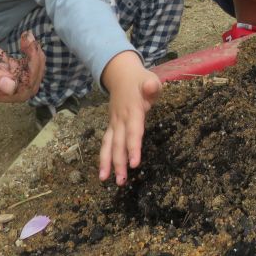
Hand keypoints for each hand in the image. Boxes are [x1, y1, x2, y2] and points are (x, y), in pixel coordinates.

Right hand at [0, 7, 43, 101]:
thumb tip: (11, 87)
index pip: (17, 93)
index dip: (31, 75)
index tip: (29, 50)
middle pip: (22, 87)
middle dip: (35, 68)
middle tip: (32, 43)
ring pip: (20, 76)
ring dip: (31, 59)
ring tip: (29, 38)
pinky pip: (12, 65)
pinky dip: (24, 54)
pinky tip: (24, 38)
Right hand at [98, 52, 160, 184]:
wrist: (121, 75)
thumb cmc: (140, 80)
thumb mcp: (150, 79)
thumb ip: (152, 86)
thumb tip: (151, 88)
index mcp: (132, 110)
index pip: (133, 131)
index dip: (133, 147)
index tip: (134, 163)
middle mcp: (120, 119)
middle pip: (119, 143)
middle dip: (119, 162)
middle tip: (121, 181)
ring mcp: (114, 123)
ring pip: (109, 145)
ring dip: (107, 162)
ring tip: (106, 180)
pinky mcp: (111, 126)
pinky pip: (106, 143)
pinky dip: (103, 157)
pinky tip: (103, 172)